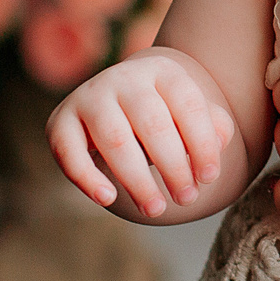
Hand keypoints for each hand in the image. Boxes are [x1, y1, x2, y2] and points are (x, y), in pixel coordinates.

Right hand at [46, 51, 235, 217]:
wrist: (117, 101)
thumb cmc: (164, 115)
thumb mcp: (191, 115)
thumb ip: (213, 126)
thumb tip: (220, 142)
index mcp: (162, 70)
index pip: (187, 104)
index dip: (202, 143)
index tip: (209, 179)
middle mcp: (123, 78)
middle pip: (152, 124)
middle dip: (173, 167)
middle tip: (186, 199)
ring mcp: (89, 96)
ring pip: (115, 140)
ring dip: (137, 180)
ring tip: (156, 209)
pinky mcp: (59, 121)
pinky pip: (69, 151)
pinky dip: (87, 178)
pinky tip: (109, 199)